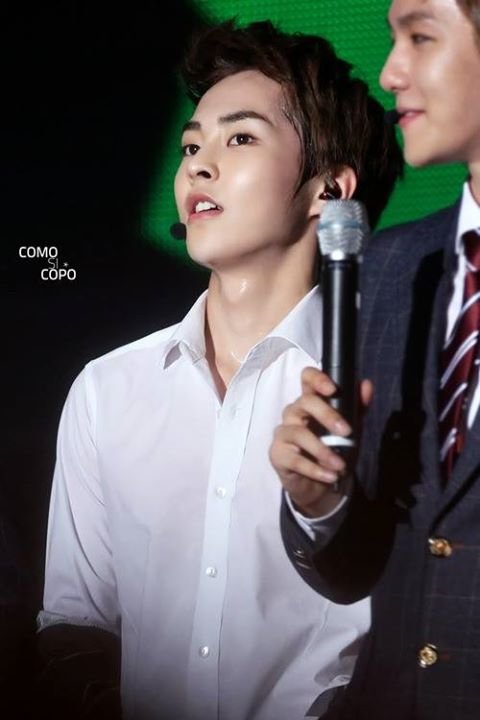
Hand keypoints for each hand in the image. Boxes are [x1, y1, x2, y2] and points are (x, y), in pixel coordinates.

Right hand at [269, 367, 372, 517]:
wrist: (320, 485)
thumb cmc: (333, 450)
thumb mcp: (350, 429)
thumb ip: (357, 407)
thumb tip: (366, 384)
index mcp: (311, 402)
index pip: (307, 379)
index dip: (317, 379)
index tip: (332, 389)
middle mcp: (294, 413)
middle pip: (304, 402)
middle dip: (327, 415)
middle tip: (346, 431)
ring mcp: (283, 433)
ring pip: (299, 433)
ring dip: (323, 450)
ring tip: (340, 465)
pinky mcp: (277, 454)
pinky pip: (295, 460)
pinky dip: (315, 469)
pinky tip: (330, 475)